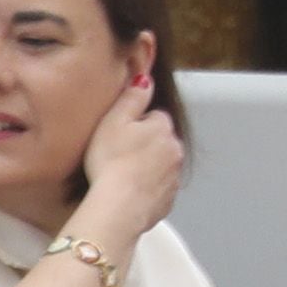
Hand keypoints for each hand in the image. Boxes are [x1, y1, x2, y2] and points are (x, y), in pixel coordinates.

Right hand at [76, 63, 185, 235]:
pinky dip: (147, 189)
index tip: (118, 135)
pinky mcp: (168, 200)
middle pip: (161, 141)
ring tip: (122, 176)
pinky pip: (158, 189)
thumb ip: (132, 98)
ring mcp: (174, 177)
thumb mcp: (113, 121)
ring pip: (161, 165)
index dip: (135, 124)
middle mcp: (175, 150)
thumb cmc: (111, 161)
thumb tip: (146, 79)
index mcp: (163, 128)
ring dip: (147, 167)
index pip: (154, 117)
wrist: (119, 207)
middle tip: (118, 156)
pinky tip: (128, 193)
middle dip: (145, 145)